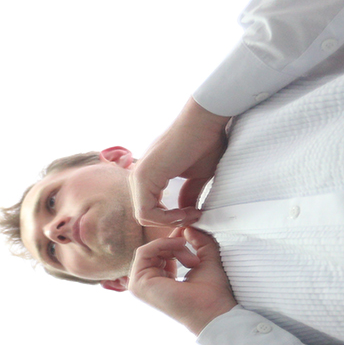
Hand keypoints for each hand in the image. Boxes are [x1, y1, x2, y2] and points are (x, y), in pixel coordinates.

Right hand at [128, 227, 236, 334]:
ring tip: (192, 260)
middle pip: (154, 250)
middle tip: (195, 257)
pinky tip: (180, 247)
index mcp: (161, 279)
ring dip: (173, 247)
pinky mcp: (138, 283)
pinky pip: (144, 252)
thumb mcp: (207, 258)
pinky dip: (163, 244)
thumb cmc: (212, 294)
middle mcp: (148, 283)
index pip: (159, 253)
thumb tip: (187, 227)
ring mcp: (141, 285)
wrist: (213, 310)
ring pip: (150, 250)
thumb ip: (199, 241)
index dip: (174, 242)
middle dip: (176, 246)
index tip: (190, 237)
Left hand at [129, 97, 230, 226]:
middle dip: (171, 222)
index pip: (151, 209)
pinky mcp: (143, 177)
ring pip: (144, 217)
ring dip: (170, 222)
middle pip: (146, 216)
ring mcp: (138, 176)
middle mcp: (139, 177)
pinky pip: (145, 212)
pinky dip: (166, 218)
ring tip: (193, 213)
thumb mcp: (197, 176)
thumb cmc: (205, 143)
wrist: (205, 122)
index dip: (173, 219)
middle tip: (196, 216)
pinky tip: (186, 212)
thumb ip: (188, 193)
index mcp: (149, 176)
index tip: (196, 214)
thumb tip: (188, 212)